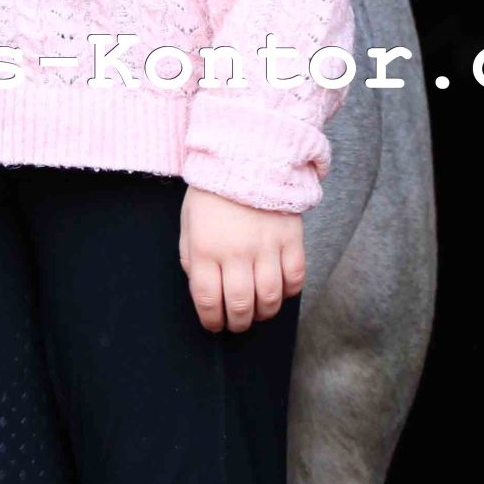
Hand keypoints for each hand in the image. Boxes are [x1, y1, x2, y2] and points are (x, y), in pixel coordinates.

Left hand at [179, 185, 304, 331]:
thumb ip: (192, 259)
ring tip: (258, 313)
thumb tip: (203, 291)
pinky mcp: (291, 239)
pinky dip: (288, 293)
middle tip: (237, 324)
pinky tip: (279, 293)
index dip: (211, 320)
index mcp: (206, 249)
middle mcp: (236, 252)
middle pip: (240, 304)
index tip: (214, 325)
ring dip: (263, 313)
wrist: (246, 158)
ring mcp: (267, 247)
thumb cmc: (212, 194)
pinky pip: (295, 278)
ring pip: (269, 297)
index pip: (207, 299)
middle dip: (237, 322)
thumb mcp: (188, 225)